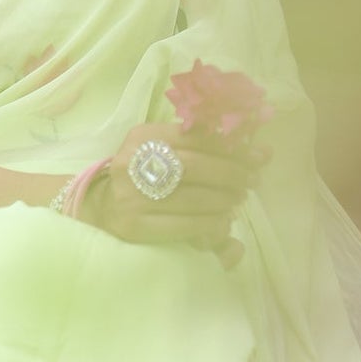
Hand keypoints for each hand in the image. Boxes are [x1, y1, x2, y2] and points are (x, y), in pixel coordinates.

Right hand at [77, 120, 270, 265]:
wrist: (101, 208)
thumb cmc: (143, 176)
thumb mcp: (162, 150)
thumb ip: (200, 145)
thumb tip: (257, 146)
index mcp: (143, 136)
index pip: (194, 136)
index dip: (231, 145)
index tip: (258, 154)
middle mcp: (133, 162)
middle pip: (195, 165)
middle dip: (231, 173)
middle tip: (252, 181)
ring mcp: (131, 196)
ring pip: (191, 197)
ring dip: (224, 200)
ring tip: (238, 200)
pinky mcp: (134, 225)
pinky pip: (182, 225)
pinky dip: (209, 224)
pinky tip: (222, 222)